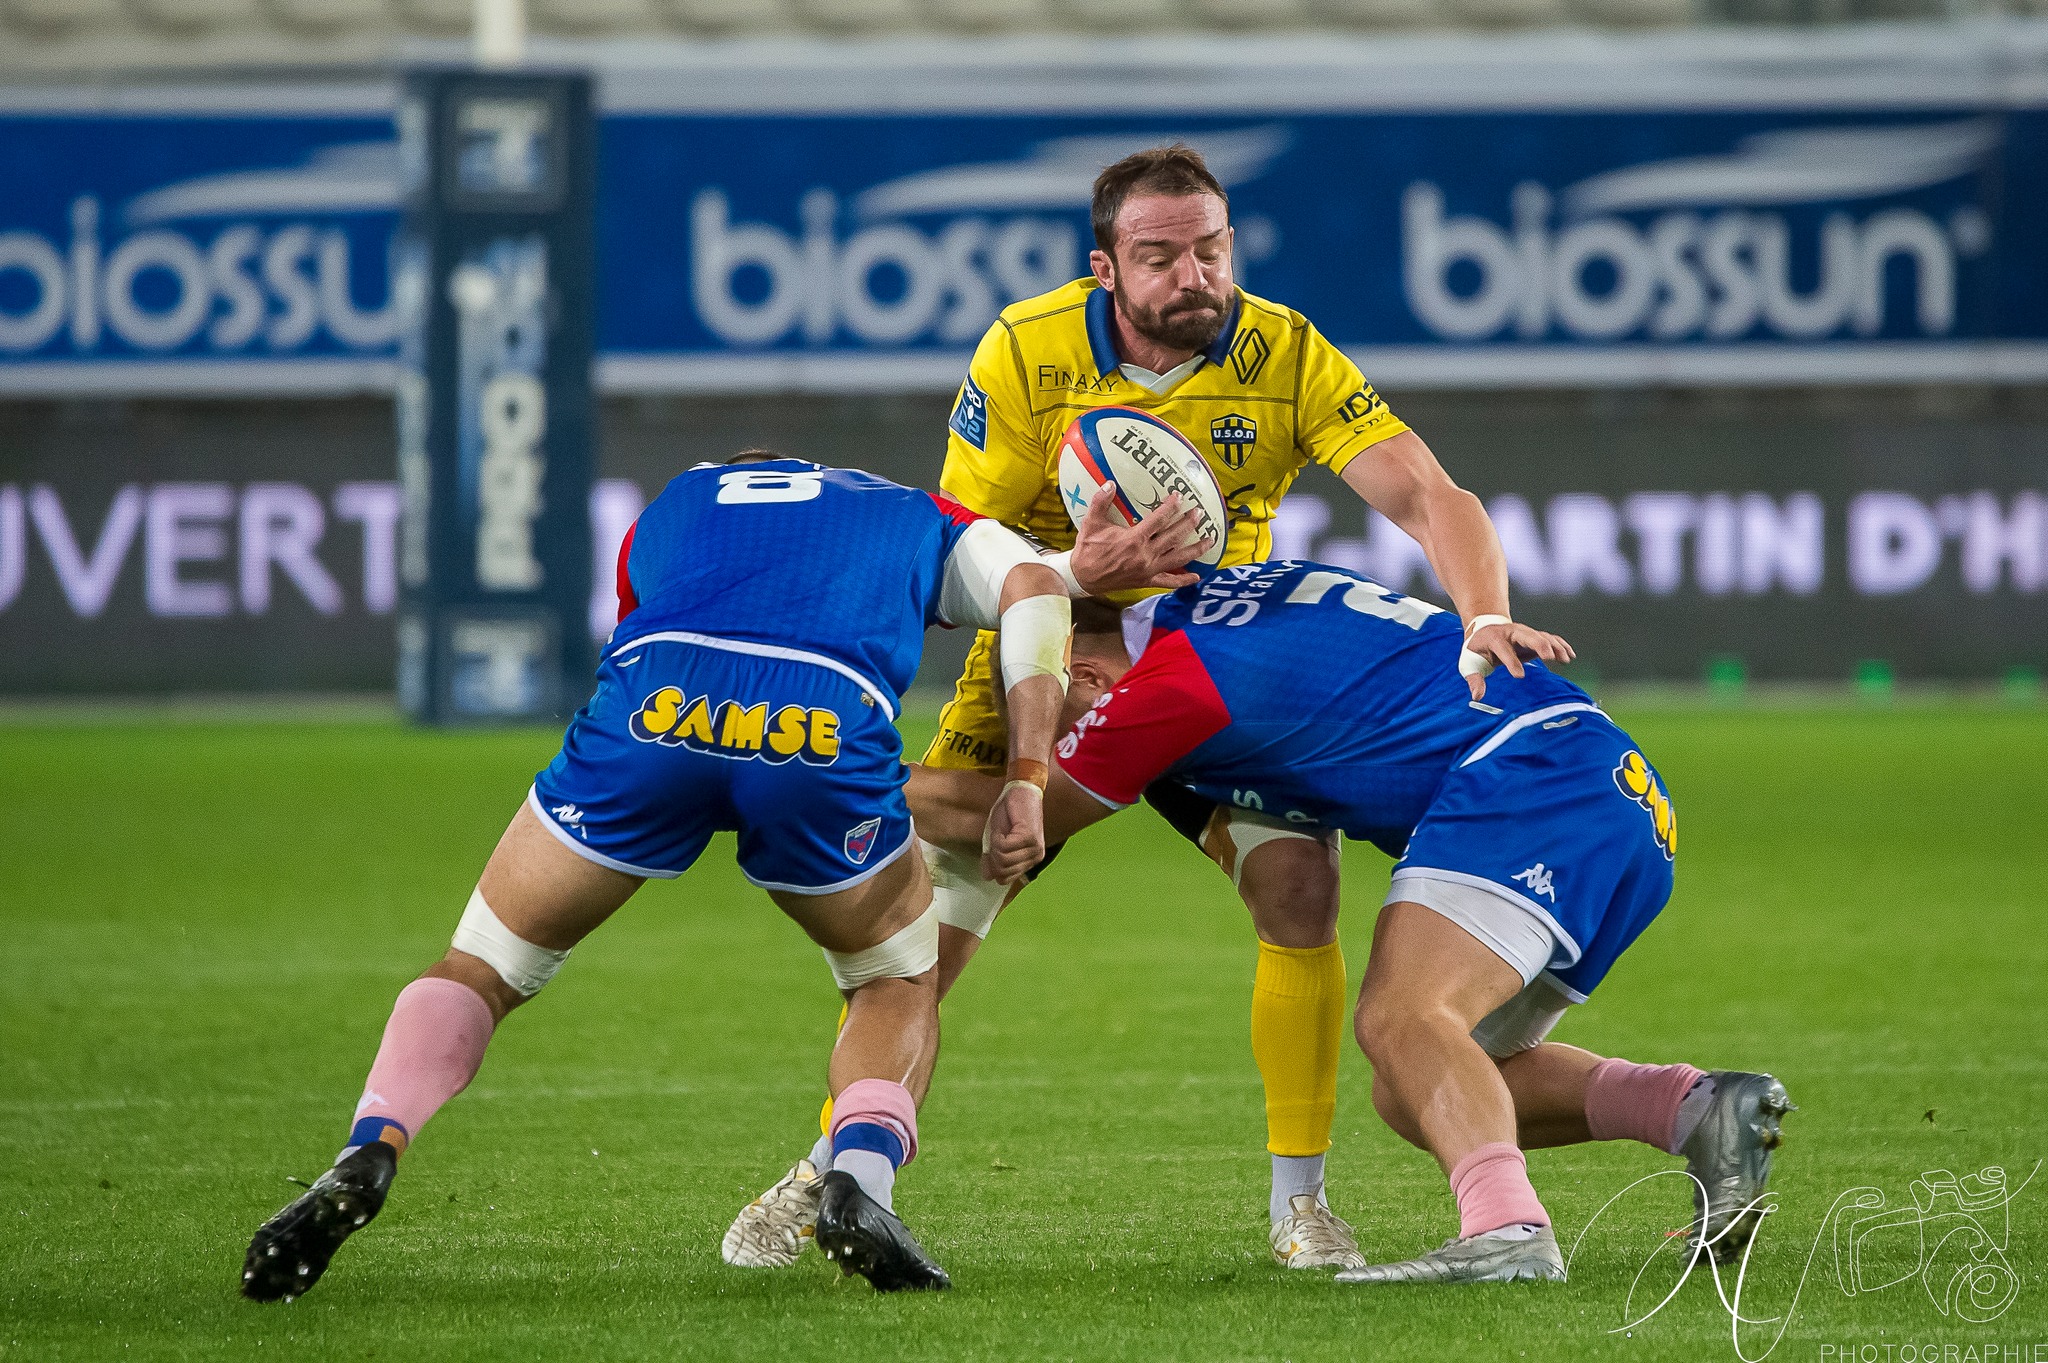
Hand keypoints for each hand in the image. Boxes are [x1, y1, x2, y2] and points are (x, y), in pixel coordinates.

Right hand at [980, 782, 1045, 883]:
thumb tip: (987, 876)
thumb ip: (993, 859)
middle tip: (996, 838)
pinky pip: (1003, 848)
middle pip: (1002, 873)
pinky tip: (1002, 828)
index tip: (992, 849)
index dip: (992, 867)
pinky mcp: (1029, 838)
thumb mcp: (996, 840)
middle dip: (992, 856)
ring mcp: (1034, 848)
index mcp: (1029, 861)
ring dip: (994, 844)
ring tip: (1000, 832)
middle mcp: (1035, 857)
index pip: (1005, 880)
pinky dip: (997, 837)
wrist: (1020, 790)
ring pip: (1002, 861)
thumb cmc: (1009, 813)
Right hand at [1069, 484, 1209, 594]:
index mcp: (1134, 539)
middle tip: (1199, 513)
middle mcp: (1146, 554)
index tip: (1179, 497)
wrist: (1083, 577)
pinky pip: (1169, 582)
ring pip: (1178, 559)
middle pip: (1174, 537)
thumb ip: (1100, 502)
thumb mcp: (1091, 523)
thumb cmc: (1088, 549)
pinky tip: (1197, 576)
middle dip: (1189, 524)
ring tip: (1210, 539)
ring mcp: (1149, 569)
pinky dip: (1184, 580)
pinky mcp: (1147, 580)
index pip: (1159, 520)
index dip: (1171, 507)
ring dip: (1196, 548)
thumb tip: (1110, 483)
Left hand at [1459, 619, 1575, 700]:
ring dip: (1554, 646)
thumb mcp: (1470, 663)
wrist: (1484, 629)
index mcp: (1493, 638)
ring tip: (1565, 659)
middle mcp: (1511, 632)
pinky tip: (1570, 655)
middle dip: (1538, 644)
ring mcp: (1524, 633)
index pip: (1503, 649)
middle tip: (1549, 657)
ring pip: (1541, 636)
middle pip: (1527, 635)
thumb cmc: (1477, 650)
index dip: (1511, 661)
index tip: (1519, 676)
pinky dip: (1560, 645)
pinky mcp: (1533, 637)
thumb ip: (1474, 679)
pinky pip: (1549, 639)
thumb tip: (1477, 697)